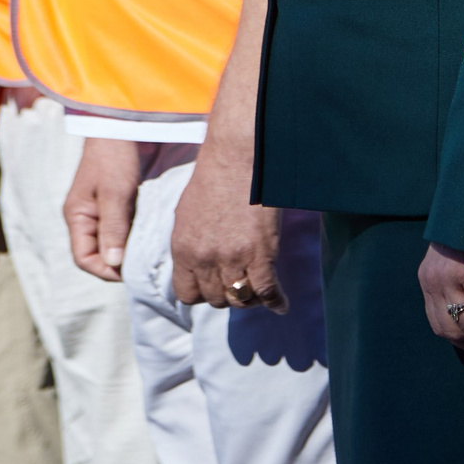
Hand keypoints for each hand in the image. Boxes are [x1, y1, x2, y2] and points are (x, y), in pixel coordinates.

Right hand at [63, 136, 141, 281]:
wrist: (122, 123)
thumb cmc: (114, 154)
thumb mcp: (114, 192)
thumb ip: (113, 227)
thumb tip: (114, 264)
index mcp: (77, 217)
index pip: (84, 258)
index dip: (105, 270)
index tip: (130, 271)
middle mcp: (88, 217)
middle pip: (99, 253)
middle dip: (120, 263)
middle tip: (146, 264)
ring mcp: (103, 210)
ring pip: (114, 242)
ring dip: (130, 249)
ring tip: (151, 253)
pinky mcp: (120, 203)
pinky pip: (125, 227)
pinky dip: (137, 234)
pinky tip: (153, 236)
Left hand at [169, 141, 286, 310]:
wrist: (237, 157)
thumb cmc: (213, 178)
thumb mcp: (187, 215)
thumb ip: (190, 244)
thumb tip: (198, 264)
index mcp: (182, 250)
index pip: (187, 295)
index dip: (202, 294)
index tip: (214, 288)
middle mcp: (204, 259)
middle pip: (216, 300)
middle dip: (228, 296)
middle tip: (240, 286)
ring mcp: (232, 258)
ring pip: (240, 299)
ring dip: (250, 300)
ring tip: (259, 295)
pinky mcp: (260, 253)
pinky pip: (266, 290)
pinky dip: (275, 301)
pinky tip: (281, 306)